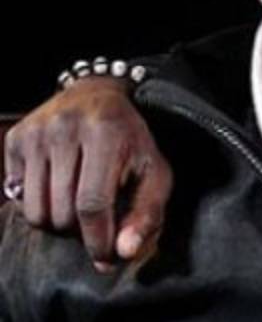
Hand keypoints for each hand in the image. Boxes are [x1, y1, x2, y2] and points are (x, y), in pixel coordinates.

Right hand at [4, 77, 172, 271]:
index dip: (98, 240)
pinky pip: (16, 196)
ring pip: (35, 210)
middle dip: (79, 231)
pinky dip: (37, 205)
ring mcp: (36, 132)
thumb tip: (124, 252)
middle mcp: (66, 127)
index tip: (105, 258)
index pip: (93, 204)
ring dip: (57, 222)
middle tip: (95, 223)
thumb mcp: (153, 171)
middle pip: (62, 212)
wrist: (97, 95)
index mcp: (107, 132)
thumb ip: (147, 213)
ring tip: (77, 208)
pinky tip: (57, 189)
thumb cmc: (130, 141)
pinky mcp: (16, 139)